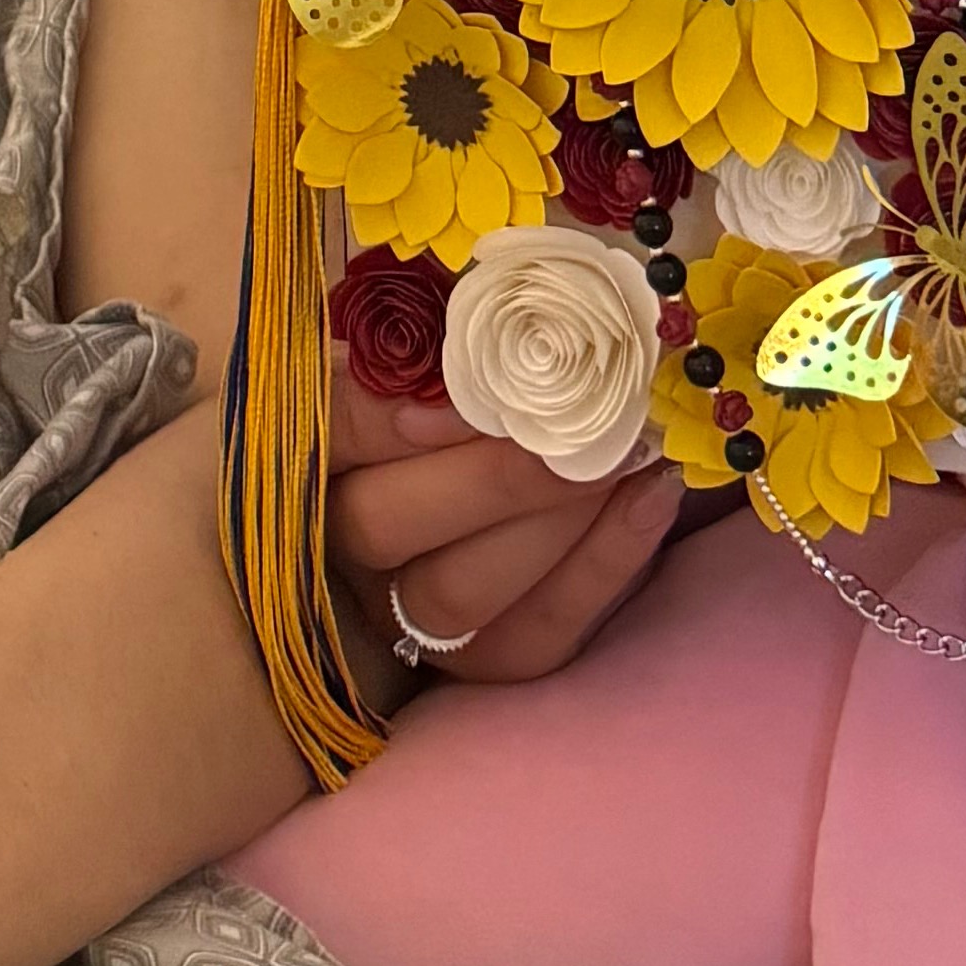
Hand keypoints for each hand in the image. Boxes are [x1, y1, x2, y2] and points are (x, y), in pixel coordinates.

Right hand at [325, 369, 682, 688]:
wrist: (531, 469)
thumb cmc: (477, 382)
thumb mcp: (437, 346)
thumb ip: (445, 334)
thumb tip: (497, 304)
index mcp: (312, 449)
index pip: (324, 433)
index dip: (378, 414)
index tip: (458, 379)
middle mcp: (341, 543)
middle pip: (382, 525)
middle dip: (491, 474)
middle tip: (583, 419)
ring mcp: (403, 613)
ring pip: (456, 592)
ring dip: (551, 521)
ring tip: (627, 453)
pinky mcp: (479, 661)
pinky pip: (535, 633)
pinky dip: (602, 564)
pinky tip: (653, 495)